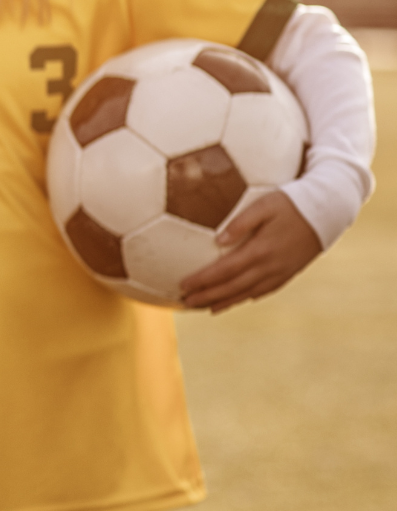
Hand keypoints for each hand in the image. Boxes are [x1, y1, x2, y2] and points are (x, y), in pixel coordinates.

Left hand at [179, 191, 322, 312]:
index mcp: (260, 250)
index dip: (203, 280)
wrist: (328, 212)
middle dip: (207, 296)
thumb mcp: (264, 204)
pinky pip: (264, 291)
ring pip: (248, 293)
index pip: (225, 270)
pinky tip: (233, 301)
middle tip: (185, 302)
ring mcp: (281, 272)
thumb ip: (241, 222)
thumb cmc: (291, 202)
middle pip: (233, 287)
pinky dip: (245, 298)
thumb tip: (218, 240)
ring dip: (224, 301)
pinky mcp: (289, 273)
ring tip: (204, 308)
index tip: (183, 285)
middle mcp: (270, 266)